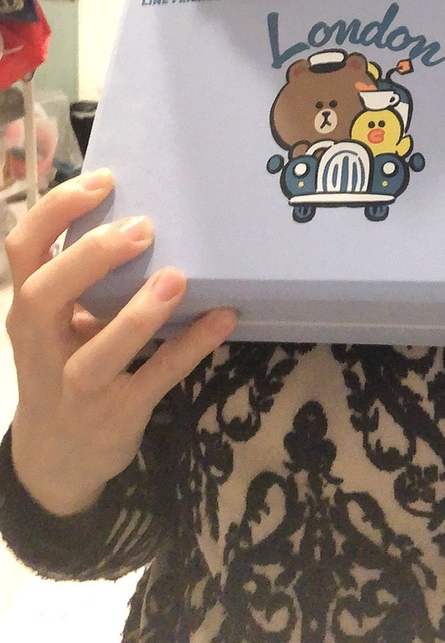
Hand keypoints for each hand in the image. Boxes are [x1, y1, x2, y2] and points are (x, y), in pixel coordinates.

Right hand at [5, 168, 236, 515]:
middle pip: (45, 294)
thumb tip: (143, 214)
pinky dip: (190, 347)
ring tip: (176, 278)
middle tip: (142, 227)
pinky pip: (155, 379)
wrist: (56, 461)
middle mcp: (41, 346)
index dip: (57, 209)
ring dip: (138, 314)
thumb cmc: (64, 367)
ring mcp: (76, 387)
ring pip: (97, 353)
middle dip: (90, 256)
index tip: (103, 180)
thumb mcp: (57, 325)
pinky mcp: (116, 416)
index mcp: (27, 310)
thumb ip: (83, 280)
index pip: (23, 248)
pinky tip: (223, 318)